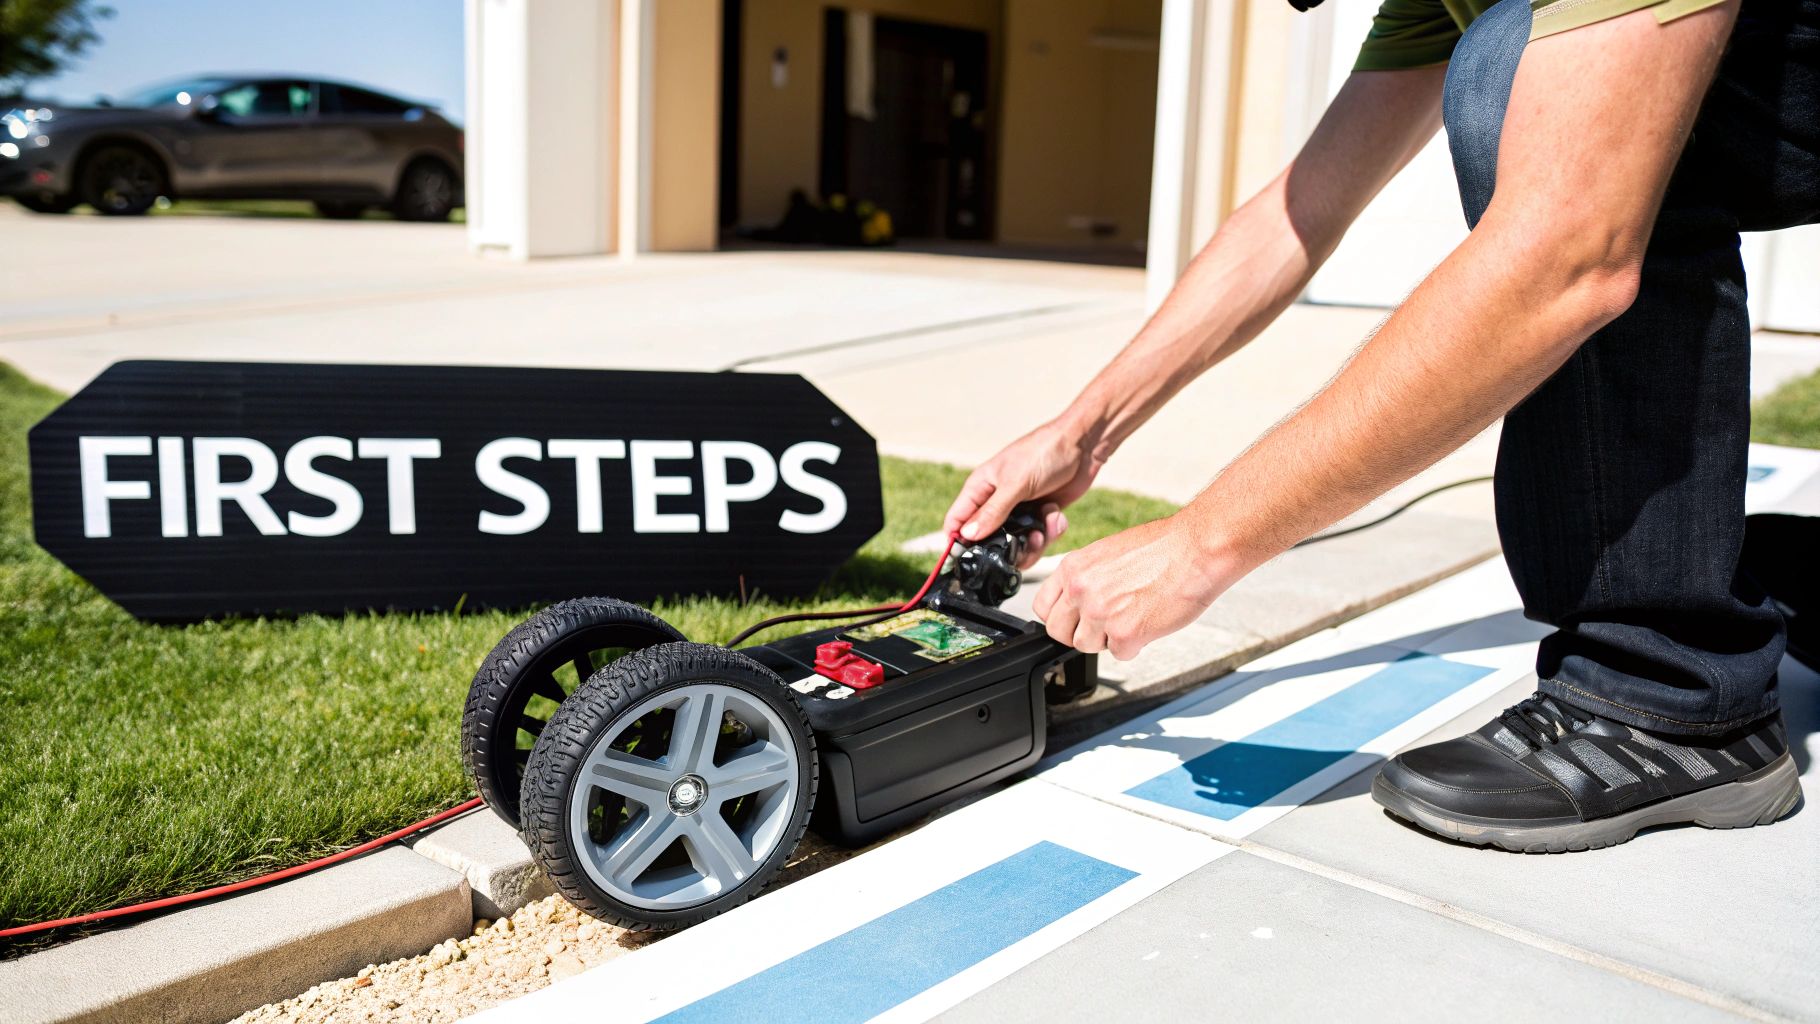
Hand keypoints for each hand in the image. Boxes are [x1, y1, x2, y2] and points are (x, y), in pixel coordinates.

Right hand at [943, 422, 1102, 566]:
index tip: (966, 562)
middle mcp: (996, 501)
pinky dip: (1049, 531)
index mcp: (980, 488)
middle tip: (1023, 543)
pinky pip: (1039, 537)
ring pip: (1016, 544)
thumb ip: (992, 512)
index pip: (956, 520)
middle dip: (1005, 549)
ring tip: (1043, 530)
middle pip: (988, 540)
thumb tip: (967, 535)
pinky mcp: (1040, 514)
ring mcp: (1018, 509)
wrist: (1082, 444)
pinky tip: (1057, 515)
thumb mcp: (1015, 483)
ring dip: (1032, 542)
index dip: (956, 542)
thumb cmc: (1043, 453)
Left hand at [1032, 513, 1230, 660]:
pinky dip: (1135, 645)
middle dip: (1080, 633)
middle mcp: (1080, 590)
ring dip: (1108, 640)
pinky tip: (1148, 623)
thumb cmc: (1163, 548)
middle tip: (1104, 625)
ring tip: (1132, 617)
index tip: (1073, 619)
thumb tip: (1079, 602)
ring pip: (1087, 646)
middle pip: (1059, 632)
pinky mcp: (1124, 633)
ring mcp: (1100, 613)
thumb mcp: (1108, 553)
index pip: (1044, 607)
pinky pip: (1119, 653)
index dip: (1061, 617)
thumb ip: (1087, 578)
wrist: (1195, 550)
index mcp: (1074, 568)